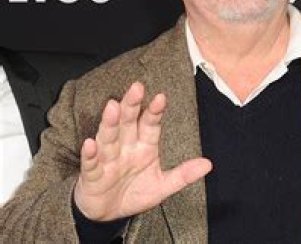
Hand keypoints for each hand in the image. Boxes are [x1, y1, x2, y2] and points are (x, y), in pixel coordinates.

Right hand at [73, 82, 211, 220]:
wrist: (108, 214)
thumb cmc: (134, 194)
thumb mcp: (162, 186)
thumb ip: (183, 175)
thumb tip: (208, 164)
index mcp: (144, 147)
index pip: (150, 125)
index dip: (155, 112)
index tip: (161, 98)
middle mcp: (125, 148)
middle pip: (128, 123)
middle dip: (132, 106)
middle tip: (136, 88)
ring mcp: (108, 160)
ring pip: (109, 138)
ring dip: (110, 123)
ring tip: (113, 107)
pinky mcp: (92, 175)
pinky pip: (91, 163)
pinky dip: (90, 154)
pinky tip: (90, 143)